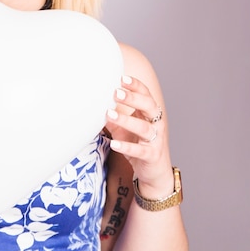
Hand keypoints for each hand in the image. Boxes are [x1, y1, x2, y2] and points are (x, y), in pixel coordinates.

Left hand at [106, 75, 172, 196]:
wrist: (154, 172)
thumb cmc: (137, 144)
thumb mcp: (123, 129)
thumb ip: (112, 116)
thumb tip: (92, 105)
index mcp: (150, 114)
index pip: (146, 95)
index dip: (135, 86)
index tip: (121, 78)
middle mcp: (156, 124)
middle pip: (148, 106)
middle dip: (132, 98)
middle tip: (115, 92)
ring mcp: (156, 140)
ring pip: (144, 128)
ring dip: (126, 120)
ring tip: (109, 114)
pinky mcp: (152, 156)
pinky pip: (140, 151)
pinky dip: (127, 147)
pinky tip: (114, 143)